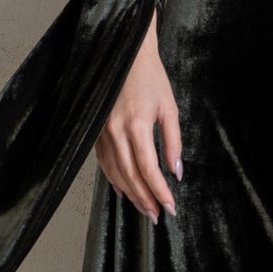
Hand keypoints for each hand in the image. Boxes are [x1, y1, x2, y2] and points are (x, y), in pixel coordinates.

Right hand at [97, 15, 181, 220]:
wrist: (125, 55)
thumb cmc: (151, 78)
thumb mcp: (169, 108)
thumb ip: (173, 142)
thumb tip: (176, 172)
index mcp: (137, 125)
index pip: (148, 170)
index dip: (159, 192)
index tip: (170, 207)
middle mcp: (115, 131)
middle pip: (130, 176)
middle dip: (145, 199)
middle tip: (158, 216)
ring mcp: (102, 132)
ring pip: (115, 173)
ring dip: (130, 194)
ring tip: (145, 209)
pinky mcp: (96, 131)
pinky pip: (104, 163)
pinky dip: (114, 180)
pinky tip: (124, 191)